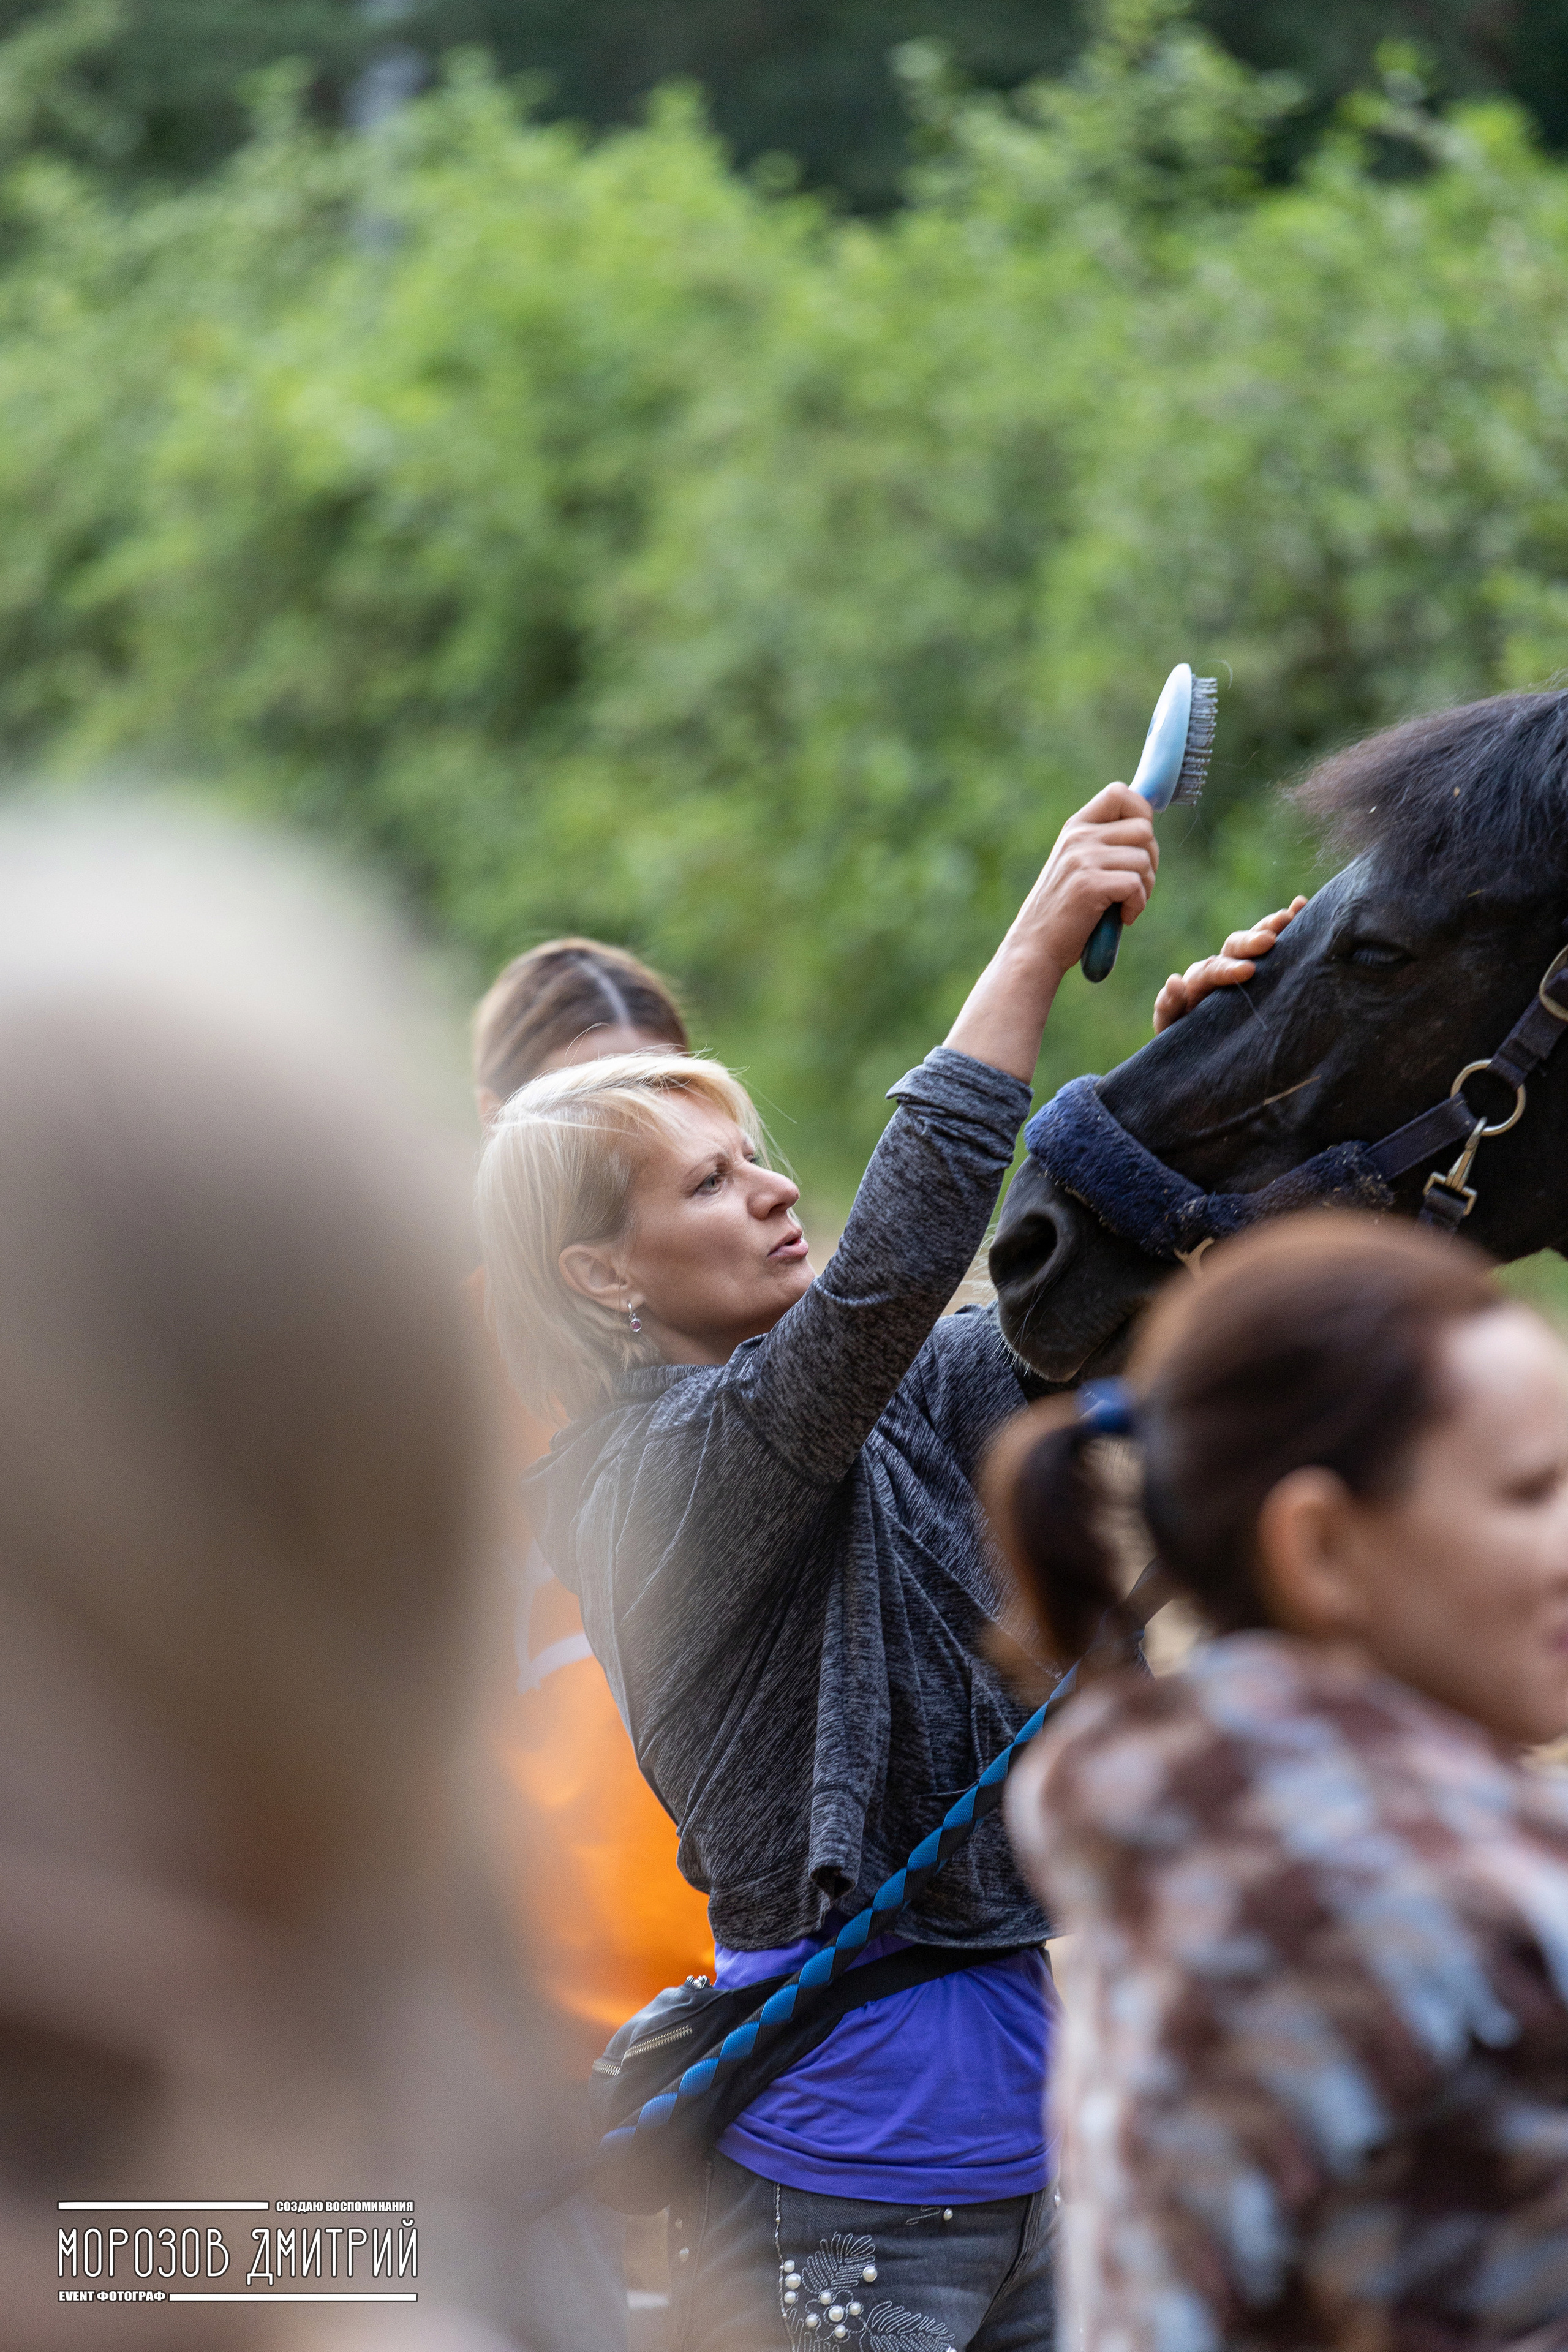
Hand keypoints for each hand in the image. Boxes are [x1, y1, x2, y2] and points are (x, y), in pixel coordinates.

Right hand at [945, 783, 1157, 1080]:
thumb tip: (1148, 828)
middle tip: (1135, 885)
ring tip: (1124, 905)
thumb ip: (1105, 844)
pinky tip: (1122, 919)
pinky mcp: (1088, 884)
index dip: (1142, 812)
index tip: (1140, 844)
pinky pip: (1136, 884)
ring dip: (1145, 887)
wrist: (1035, 948)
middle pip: (1143, 828)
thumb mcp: (1079, 866)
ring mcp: (1082, 858)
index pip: (1120, 792)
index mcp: (1076, 827)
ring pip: (1144, 858)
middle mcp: (1077, 836)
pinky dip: (1138, 906)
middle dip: (1151, 859)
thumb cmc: (1065, 913)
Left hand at [1152, 898, 1306, 1034]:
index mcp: (1198, 982)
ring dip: (1271, 926)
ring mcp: (1238, 965)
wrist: (1200, 1048)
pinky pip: (1271, 943)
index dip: (1228, 969)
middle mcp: (1218, 968)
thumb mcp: (1172, 1026)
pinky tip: (1300, 906)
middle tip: (1270, 940)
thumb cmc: (1185, 1040)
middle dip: (1251, 941)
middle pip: (1232, 947)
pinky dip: (1284, 925)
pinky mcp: (1258, 968)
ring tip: (1294, 913)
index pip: (1212, 970)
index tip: (1248, 971)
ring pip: (1253, 940)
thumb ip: (1168, 1007)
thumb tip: (1175, 980)